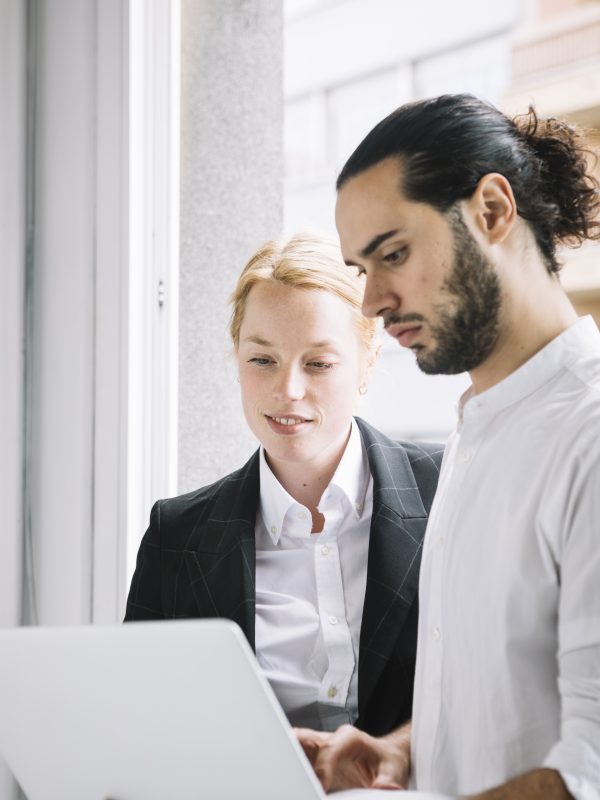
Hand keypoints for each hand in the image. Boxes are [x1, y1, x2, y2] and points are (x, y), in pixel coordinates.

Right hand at [295, 722, 410, 792]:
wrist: (387, 758)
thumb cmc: (389, 760)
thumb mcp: (394, 771)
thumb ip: (387, 781)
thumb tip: (381, 789)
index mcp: (349, 738)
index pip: (329, 749)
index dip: (323, 768)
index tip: (321, 786)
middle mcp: (331, 740)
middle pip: (303, 738)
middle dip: (290, 750)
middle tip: (285, 771)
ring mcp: (320, 751)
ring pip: (295, 747)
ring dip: (286, 759)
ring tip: (281, 778)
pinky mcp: (316, 763)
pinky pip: (297, 762)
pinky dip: (291, 771)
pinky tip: (289, 783)